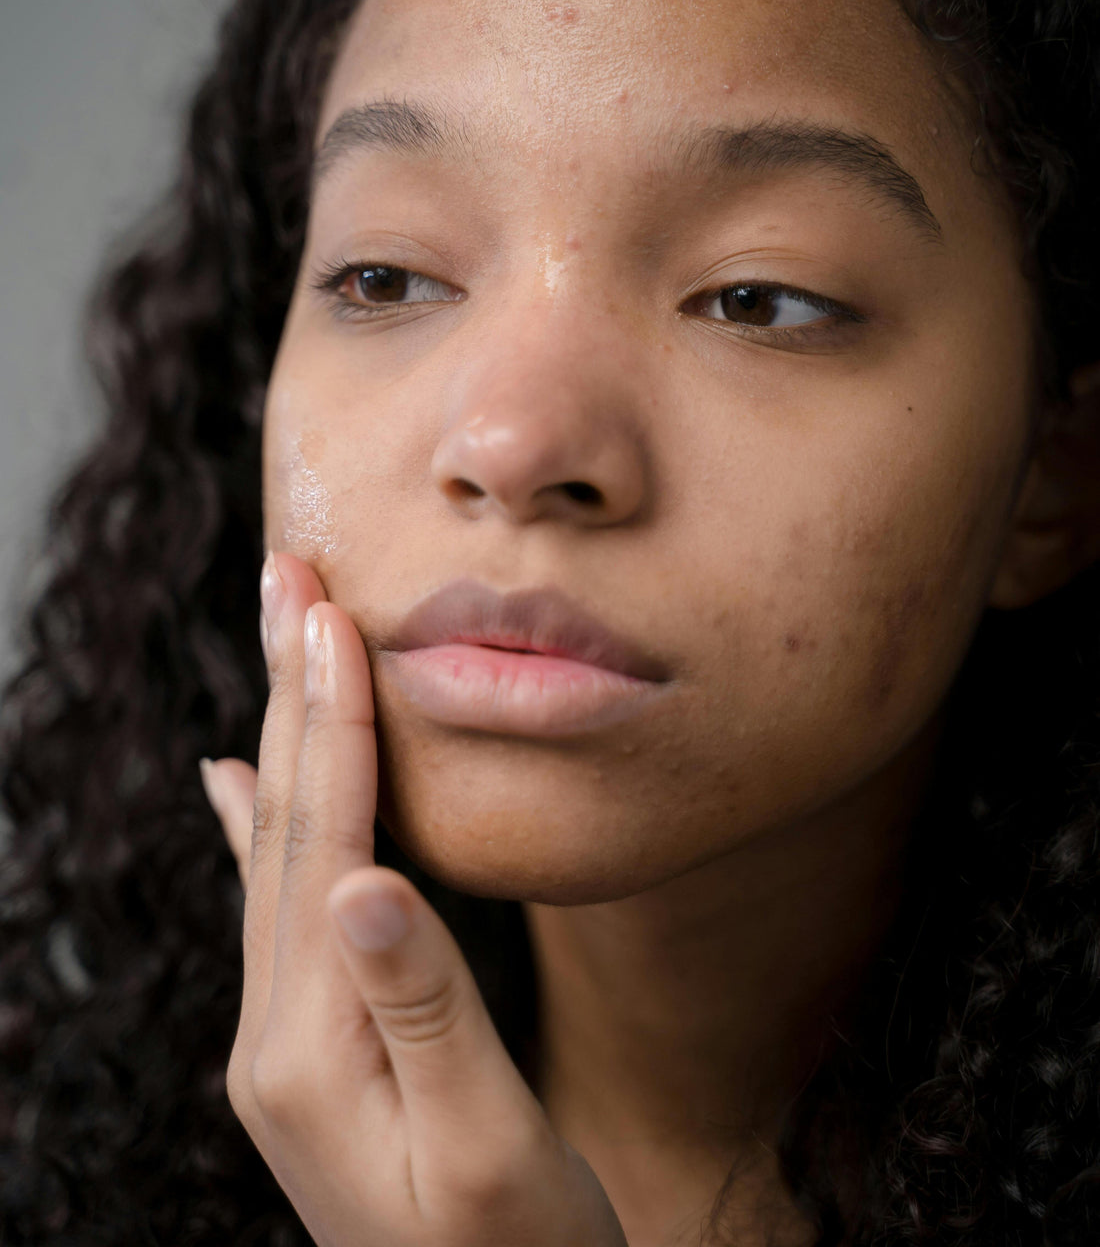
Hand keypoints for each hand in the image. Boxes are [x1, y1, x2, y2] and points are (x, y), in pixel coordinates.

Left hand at [200, 552, 627, 1246]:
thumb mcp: (489, 1151)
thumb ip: (426, 1012)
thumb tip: (368, 879)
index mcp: (316, 1046)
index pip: (326, 845)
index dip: (335, 725)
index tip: (335, 614)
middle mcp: (278, 1033)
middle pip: (283, 829)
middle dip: (291, 697)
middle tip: (288, 579)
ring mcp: (286, 1040)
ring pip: (280, 854)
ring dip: (284, 739)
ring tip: (285, 643)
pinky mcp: (312, 1045)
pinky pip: (278, 907)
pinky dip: (260, 829)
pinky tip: (237, 781)